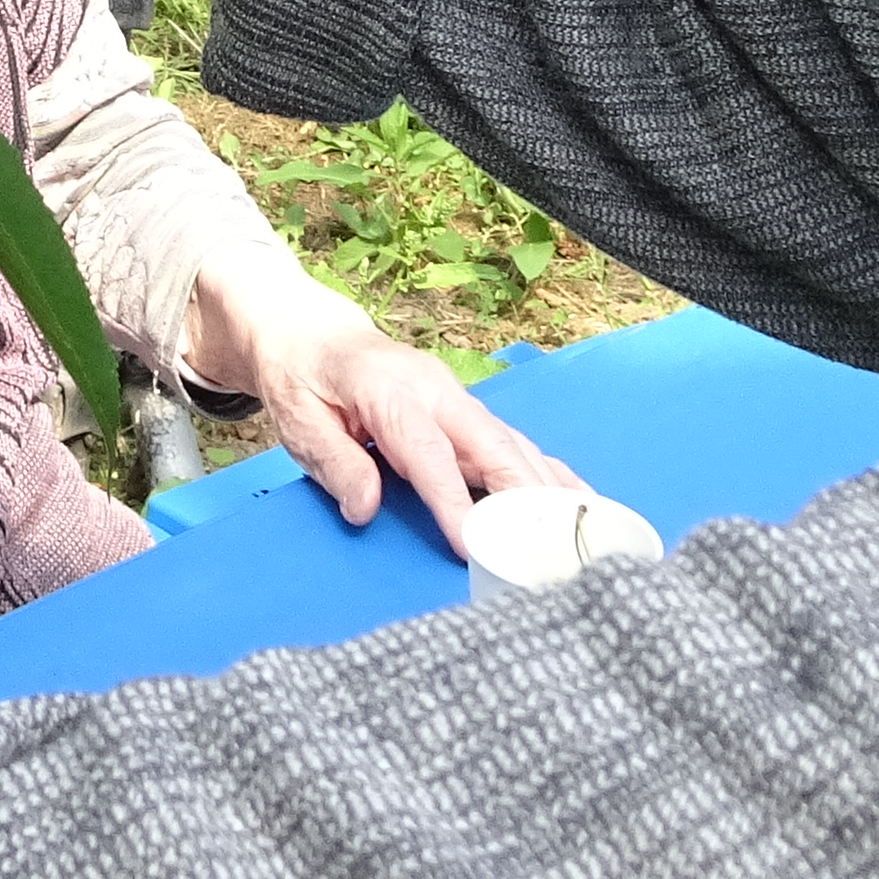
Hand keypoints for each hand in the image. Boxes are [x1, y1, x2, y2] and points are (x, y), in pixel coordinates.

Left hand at [182, 260, 572, 558]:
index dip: (453, 498)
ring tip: (580, 532)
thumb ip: (335, 462)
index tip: (473, 543)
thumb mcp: (298, 419)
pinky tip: (578, 500)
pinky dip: (546, 472)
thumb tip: (366, 508)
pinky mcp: (466, 411)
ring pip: (511, 443)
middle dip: (522, 495)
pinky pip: (512, 442)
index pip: (427, 450)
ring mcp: (457, 397)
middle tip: (548, 546)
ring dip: (545, 488)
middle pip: (490, 443)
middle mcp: (435, 389)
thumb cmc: (302, 379)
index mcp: (389, 388)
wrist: (310, 332)